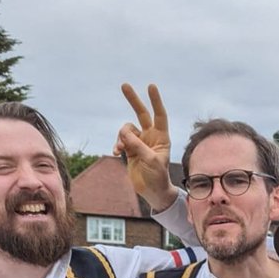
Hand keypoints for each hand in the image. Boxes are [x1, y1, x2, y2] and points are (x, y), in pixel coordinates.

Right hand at [114, 83, 177, 210]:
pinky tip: (117, 152)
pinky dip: (117, 144)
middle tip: (124, 85)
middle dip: (133, 100)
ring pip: (126, 129)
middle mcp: (150, 137)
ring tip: (120, 149)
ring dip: (121, 136)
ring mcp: (139, 142)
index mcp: (161, 137)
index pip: (159, 115)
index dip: (155, 101)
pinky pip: (120, 140)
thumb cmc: (157, 176)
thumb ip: (138, 145)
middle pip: (141, 114)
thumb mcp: (150, 160)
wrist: (152, 191)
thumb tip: (123, 132)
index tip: (150, 86)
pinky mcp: (130, 149)